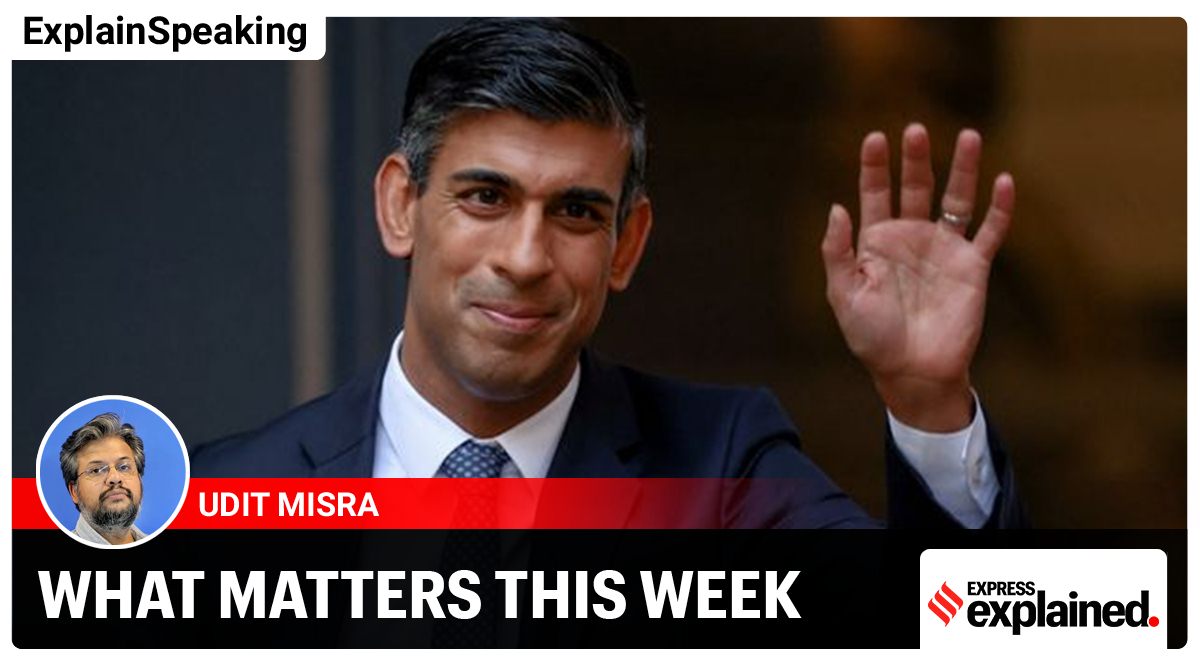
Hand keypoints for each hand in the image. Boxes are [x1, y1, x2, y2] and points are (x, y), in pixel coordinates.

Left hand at [821, 124, 1013, 431]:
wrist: (912, 372)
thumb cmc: (872, 339)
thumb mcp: (843, 295)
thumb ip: (837, 252)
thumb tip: (836, 207)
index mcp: (876, 242)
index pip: (875, 193)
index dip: (875, 166)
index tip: (874, 138)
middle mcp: (911, 238)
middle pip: (915, 187)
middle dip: (915, 158)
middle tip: (915, 129)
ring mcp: (944, 249)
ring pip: (957, 199)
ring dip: (963, 168)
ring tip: (969, 134)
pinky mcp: (974, 267)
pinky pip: (990, 231)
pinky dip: (999, 207)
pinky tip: (1003, 180)